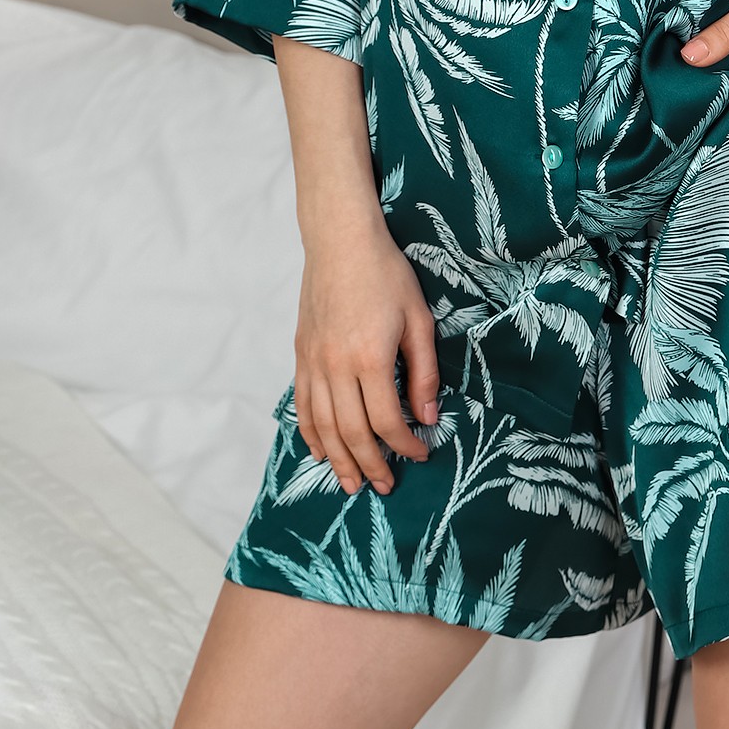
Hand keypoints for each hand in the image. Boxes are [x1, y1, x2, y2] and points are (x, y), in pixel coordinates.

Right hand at [293, 218, 441, 496]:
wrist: (341, 242)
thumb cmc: (386, 274)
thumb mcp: (418, 320)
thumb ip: (423, 372)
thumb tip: (427, 417)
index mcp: (370, 359)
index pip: (386, 421)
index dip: (404, 446)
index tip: (420, 454)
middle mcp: (336, 367)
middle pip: (351, 433)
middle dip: (371, 465)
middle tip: (385, 486)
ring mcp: (313, 363)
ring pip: (322, 426)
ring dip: (338, 460)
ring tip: (352, 483)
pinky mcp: (301, 355)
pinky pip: (303, 405)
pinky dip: (310, 433)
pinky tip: (321, 451)